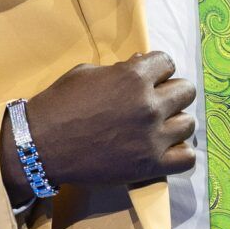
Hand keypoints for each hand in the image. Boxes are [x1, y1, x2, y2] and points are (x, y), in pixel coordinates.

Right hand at [1, 51, 196, 204]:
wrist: (40, 145)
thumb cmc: (59, 103)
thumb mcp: (87, 72)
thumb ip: (120, 69)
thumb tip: (142, 63)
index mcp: (134, 76)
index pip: (167, 63)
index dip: (157, 70)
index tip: (148, 79)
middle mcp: (149, 105)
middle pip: (186, 91)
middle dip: (170, 92)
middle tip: (155, 101)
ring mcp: (153, 137)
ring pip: (189, 123)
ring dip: (175, 122)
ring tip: (159, 127)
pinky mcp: (151, 166)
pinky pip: (187, 157)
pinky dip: (179, 152)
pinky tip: (165, 149)